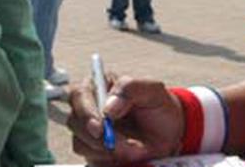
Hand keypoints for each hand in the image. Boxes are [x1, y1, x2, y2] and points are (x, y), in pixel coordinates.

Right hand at [67, 75, 183, 165]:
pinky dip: (107, 160)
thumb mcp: (153, 91)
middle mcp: (90, 107)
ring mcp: (90, 131)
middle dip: (98, 137)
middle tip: (121, 144)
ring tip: (132, 149)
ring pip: (80, 143)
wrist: (169, 135)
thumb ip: (130, 88)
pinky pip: (89, 158)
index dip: (85, 112)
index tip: (99, 127)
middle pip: (75, 122)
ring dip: (106, 150)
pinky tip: (124, 155)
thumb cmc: (159, 108)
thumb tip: (108, 106)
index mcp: (100, 86)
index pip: (79, 94)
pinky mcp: (93, 150)